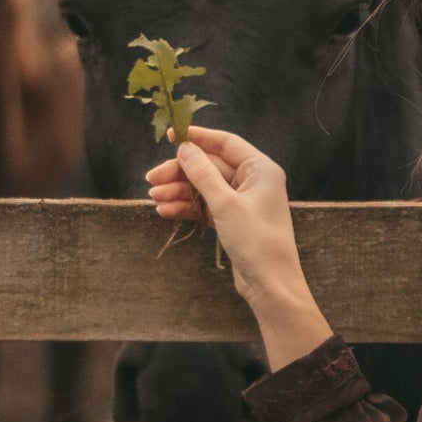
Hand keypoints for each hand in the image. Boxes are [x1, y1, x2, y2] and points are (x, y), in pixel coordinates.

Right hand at [146, 127, 332, 362]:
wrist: (271, 285)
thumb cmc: (255, 240)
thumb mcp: (225, 203)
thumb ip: (202, 173)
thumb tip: (184, 148)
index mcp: (260, 169)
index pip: (225, 143)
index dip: (198, 138)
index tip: (170, 136)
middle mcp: (254, 182)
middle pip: (210, 167)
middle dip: (180, 172)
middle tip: (151, 179)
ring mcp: (244, 202)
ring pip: (205, 188)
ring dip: (179, 191)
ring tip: (154, 198)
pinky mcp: (235, 221)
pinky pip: (207, 207)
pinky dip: (188, 208)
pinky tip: (165, 211)